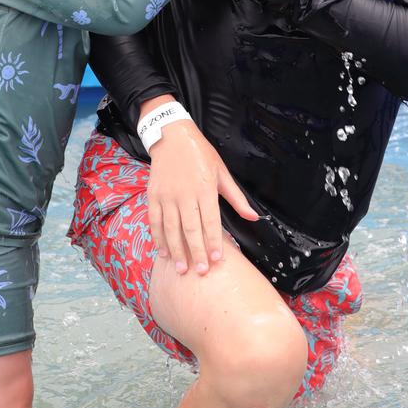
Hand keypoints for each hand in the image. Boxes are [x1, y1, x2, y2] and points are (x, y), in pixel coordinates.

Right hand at [144, 110, 258, 273]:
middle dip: (196, 252)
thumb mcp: (222, 172)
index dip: (213, 241)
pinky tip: (163, 252)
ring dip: (176, 250)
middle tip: (200, 272)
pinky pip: (155, 220)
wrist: (172, 135)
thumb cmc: (200, 154)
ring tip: (181, 268)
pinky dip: (158, 237)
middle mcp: (185, 194)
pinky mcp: (153, 195)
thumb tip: (253, 217)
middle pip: (190, 228)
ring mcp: (167, 195)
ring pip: (171, 228)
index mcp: (204, 188)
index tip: (216, 260)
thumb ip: (236, 198)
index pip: (210, 221)